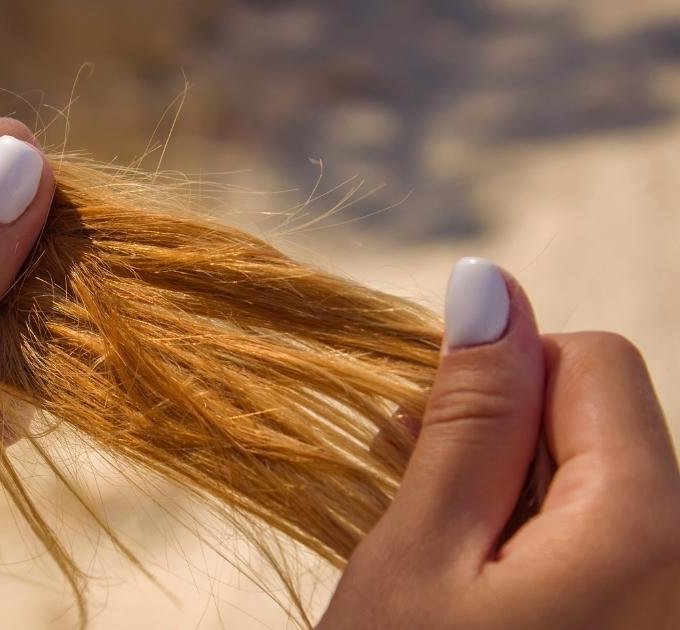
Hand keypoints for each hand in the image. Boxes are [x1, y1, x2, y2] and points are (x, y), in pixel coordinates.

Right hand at [320, 258, 679, 628]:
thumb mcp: (419, 553)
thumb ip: (470, 420)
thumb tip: (490, 285)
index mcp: (645, 527)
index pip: (593, 359)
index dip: (497, 384)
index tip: (425, 454)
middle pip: (602, 422)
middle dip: (503, 445)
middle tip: (421, 519)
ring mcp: (669, 598)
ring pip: (598, 482)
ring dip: (514, 499)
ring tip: (446, 570)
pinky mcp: (644, 620)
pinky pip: (605, 543)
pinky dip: (539, 548)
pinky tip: (486, 599)